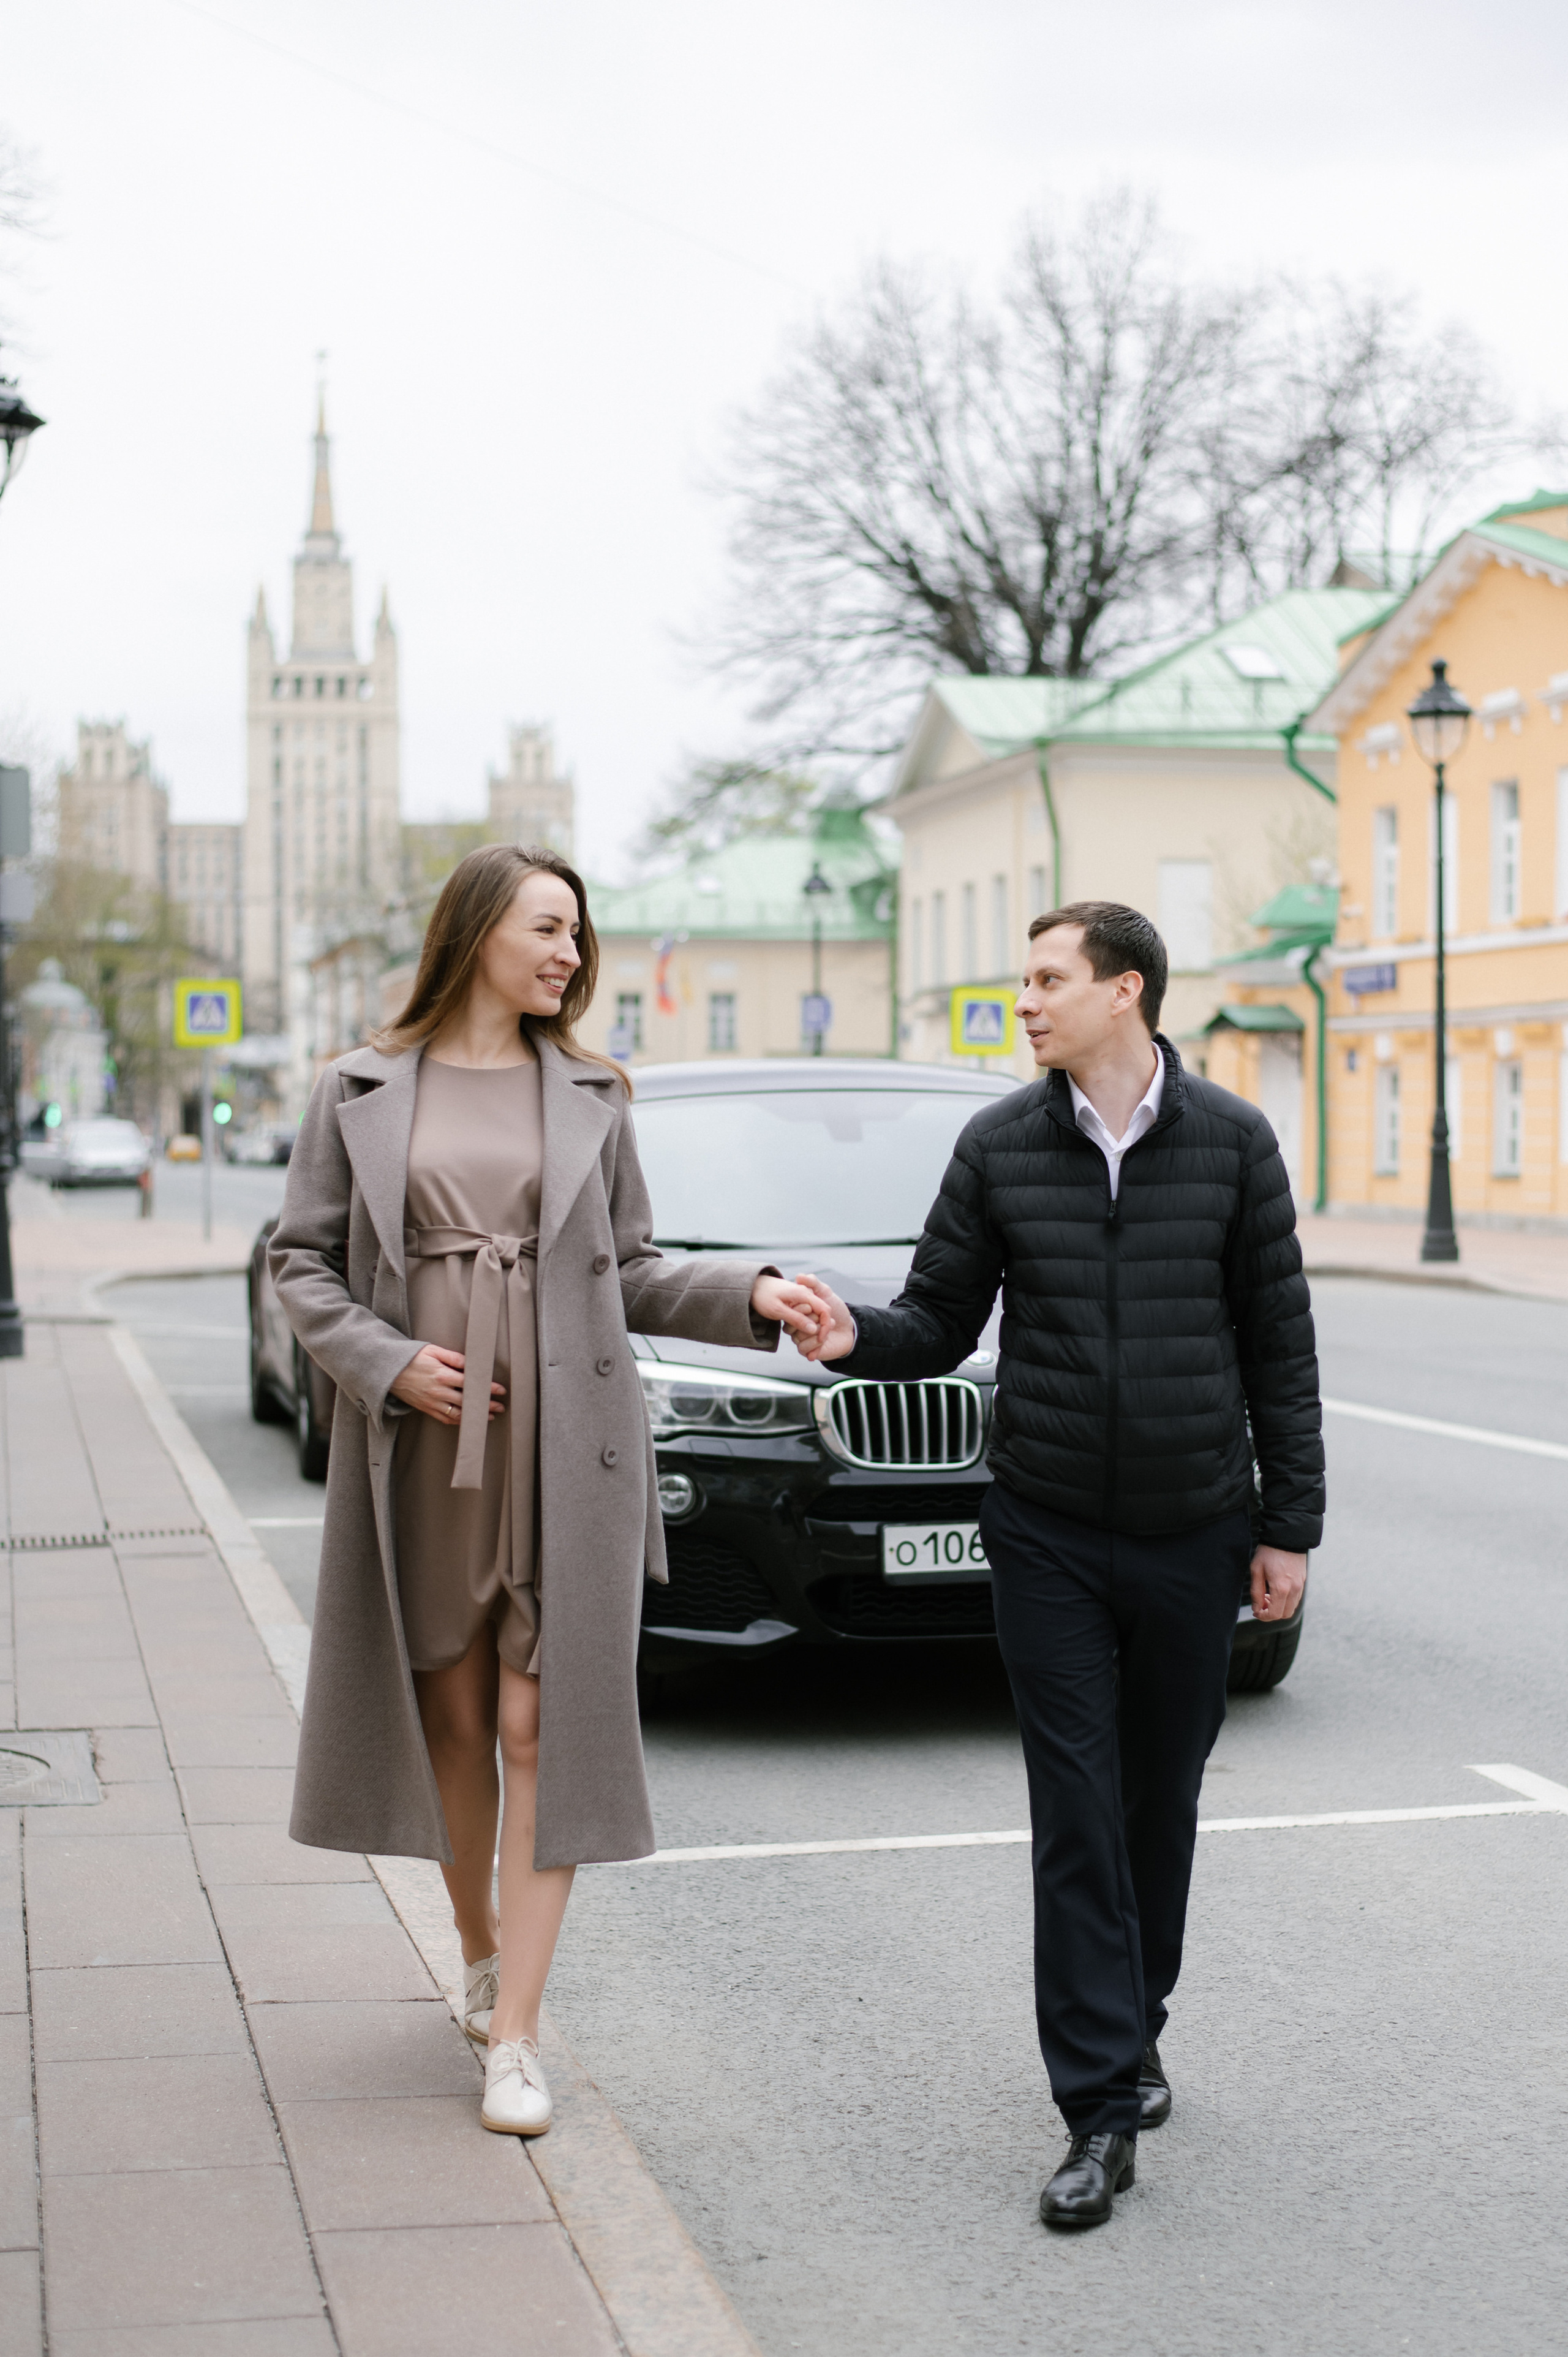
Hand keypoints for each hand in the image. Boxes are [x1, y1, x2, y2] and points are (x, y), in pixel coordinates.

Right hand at [390, 1343, 505, 1426]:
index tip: (501, 1391)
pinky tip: (468, 1420)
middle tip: (500, 1407)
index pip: (470, 1384)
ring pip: (458, 1414)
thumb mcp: (432, 1350)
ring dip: (474, 1416)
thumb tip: (471, 1362)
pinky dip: (459, 1421)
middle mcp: (438, 1391)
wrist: (388, 1371)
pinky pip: (445, 1419)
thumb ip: (453, 1357)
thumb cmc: (411, 1358)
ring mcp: (432, 1402)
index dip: (487, 1388)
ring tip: (489, 1416)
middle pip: (467, 1401)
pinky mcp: (426, 1409)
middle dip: (486, 1405)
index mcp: (442, 1375)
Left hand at [750, 1272, 827, 1344]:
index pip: (825, 1311)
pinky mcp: (797, 1301)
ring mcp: (802, 1296)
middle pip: (821, 1313)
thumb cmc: (762, 1296)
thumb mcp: (777, 1310)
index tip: (820, 1340)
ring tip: (803, 1340)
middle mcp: (806, 1293)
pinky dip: (805, 1323)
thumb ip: (796, 1319)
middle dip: (819, 1329)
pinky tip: (798, 1332)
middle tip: (811, 1343)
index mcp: (804, 1294)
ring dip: (811, 1327)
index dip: (825, 1327)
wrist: (752, 1285)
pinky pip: (807, 1313)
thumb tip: (814, 1330)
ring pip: (814, 1314)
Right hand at [783, 1272, 855, 1362]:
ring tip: (828, 1327)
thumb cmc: (836, 1309)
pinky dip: (816, 1343)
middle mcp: (794, 1324)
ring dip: (816, 1331)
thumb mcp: (825, 1292)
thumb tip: (799, 1276)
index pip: (791, 1309)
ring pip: (797, 1336)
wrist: (849, 1328)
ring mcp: (798, 1337)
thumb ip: (813, 1282)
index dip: (804, 1308)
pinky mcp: (805, 1349)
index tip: (815, 1307)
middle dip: (812, 1319)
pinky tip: (824, 1339)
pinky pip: (802, 1348)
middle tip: (823, 1318)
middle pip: (791, 1324)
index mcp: (796, 1310)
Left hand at [1250, 1546, 1305, 1622]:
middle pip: (1285, 1615)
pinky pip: (1296, 1599)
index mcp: (1281, 1588)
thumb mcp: (1256, 1570)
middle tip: (1261, 1603)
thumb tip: (1257, 1608)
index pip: (1274, 1614)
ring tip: (1268, 1595)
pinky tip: (1276, 1591)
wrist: (1287, 1536)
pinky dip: (1286, 1601)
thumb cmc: (1269, 1551)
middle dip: (1271, 1614)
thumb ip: (1256, 1592)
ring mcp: (1300, 1586)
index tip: (1256, 1611)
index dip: (1263, 1616)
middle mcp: (1294, 1589)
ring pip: (1291, 1608)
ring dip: (1279, 1607)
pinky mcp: (1303, 1581)